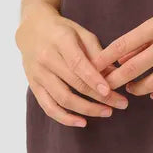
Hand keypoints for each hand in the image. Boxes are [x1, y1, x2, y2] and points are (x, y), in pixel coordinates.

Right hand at [16, 4, 128, 126]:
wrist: (32, 30)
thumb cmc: (62, 30)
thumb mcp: (82, 33)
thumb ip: (98, 53)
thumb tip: (116, 74)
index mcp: (61, 41)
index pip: (78, 64)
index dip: (94, 79)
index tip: (110, 91)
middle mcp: (47, 58)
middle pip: (74, 84)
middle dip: (99, 97)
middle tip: (120, 103)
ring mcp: (38, 74)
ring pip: (62, 99)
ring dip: (86, 109)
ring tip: (107, 112)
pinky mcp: (34, 86)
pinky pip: (48, 107)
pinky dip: (65, 118)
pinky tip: (82, 122)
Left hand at [88, 0, 152, 102]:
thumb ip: (146, 36)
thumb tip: (123, 56)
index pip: (122, 44)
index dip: (104, 59)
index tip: (91, 67)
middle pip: (132, 68)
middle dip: (114, 81)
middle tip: (103, 87)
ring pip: (152, 84)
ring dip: (138, 90)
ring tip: (132, 89)